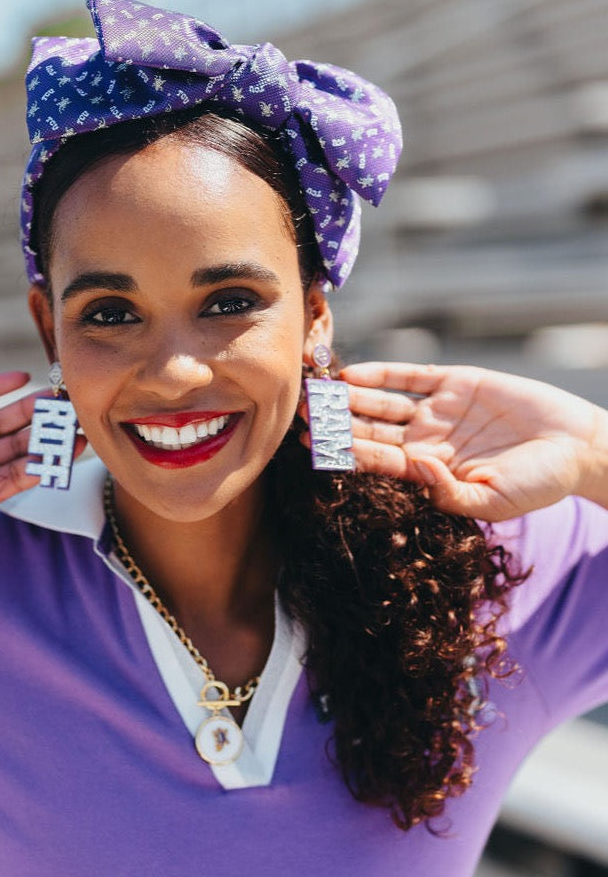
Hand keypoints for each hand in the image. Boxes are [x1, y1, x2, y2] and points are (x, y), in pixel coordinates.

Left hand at [323, 362, 605, 520]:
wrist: (577, 447)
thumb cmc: (538, 484)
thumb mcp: (494, 503)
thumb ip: (451, 494)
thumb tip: (415, 467)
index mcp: (429, 472)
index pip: (376, 461)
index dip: (343, 453)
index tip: (308, 447)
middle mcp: (426, 440)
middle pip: (370, 429)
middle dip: (335, 422)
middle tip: (298, 413)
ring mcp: (439, 410)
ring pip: (383, 402)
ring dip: (349, 397)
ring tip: (316, 391)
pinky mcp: (457, 382)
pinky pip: (412, 378)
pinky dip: (383, 373)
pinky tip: (352, 374)